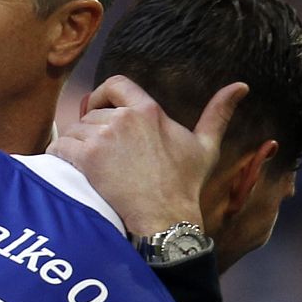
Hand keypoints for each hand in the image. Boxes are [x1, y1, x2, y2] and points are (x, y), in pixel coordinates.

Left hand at [48, 77, 247, 235]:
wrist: (164, 218)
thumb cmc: (184, 185)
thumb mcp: (205, 146)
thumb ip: (218, 114)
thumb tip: (242, 86)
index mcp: (148, 110)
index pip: (116, 83)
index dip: (102, 94)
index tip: (99, 109)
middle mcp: (124, 118)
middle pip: (91, 113)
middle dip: (91, 131)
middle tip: (100, 156)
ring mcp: (103, 137)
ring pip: (75, 131)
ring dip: (77, 147)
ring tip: (90, 168)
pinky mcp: (87, 158)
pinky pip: (61, 148)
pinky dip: (60, 158)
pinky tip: (71, 171)